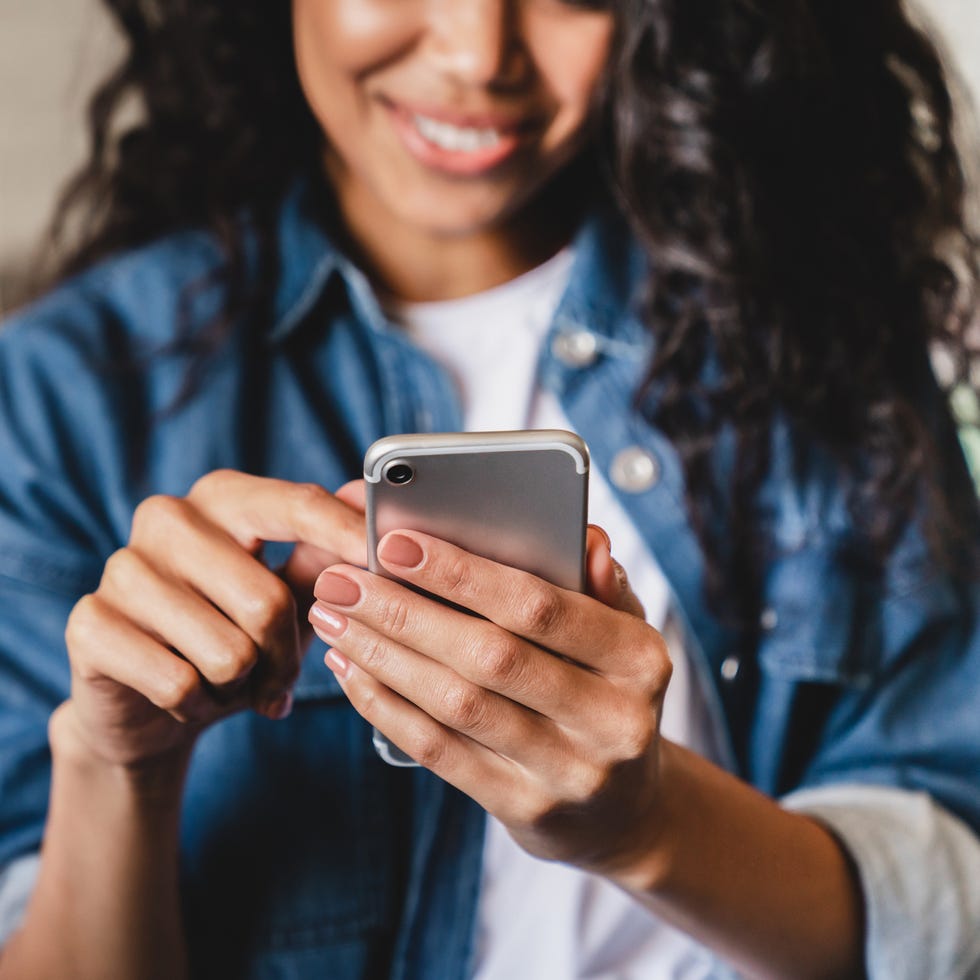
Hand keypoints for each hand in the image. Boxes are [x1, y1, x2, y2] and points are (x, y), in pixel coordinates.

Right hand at [61, 471, 365, 769]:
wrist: (149, 704)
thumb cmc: (232, 636)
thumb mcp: (288, 595)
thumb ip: (325, 554)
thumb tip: (368, 506)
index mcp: (223, 498)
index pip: (296, 505)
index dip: (345, 535)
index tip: (384, 558)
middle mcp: (168, 517)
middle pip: (268, 600)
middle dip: (285, 657)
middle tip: (277, 676)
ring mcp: (122, 567)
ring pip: (227, 651)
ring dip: (241, 686)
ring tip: (227, 681)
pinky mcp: (89, 623)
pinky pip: (178, 683)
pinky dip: (197, 706)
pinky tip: (187, 697)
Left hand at [310, 524, 671, 877]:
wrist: (625, 809)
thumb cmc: (609, 693)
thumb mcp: (624, 636)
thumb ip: (601, 585)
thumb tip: (585, 538)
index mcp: (640, 659)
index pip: (542, 607)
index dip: (463, 574)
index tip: (395, 543)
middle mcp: (613, 720)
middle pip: (490, 656)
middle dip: (404, 613)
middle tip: (341, 581)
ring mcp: (569, 773)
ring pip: (457, 705)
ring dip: (383, 656)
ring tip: (333, 619)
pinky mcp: (525, 809)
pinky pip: (441, 752)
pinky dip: (387, 707)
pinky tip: (352, 671)